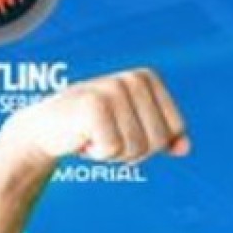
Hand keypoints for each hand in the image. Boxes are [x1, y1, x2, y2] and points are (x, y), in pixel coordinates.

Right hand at [0, 68, 189, 164]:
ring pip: (137, 148)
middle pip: (159, 141)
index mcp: (147, 78)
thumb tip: (185, 148)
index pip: (175, 129)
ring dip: (115, 153)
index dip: (152, 142)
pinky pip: (114, 150)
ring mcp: (113, 90)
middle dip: (134, 150)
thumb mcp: (134, 129)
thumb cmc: (94, 128)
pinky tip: (83, 138)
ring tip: (95, 135)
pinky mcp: (94, 107)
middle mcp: (132, 79)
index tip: (126, 129)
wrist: (46, 129)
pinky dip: (98, 154)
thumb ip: (164, 136)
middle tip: (108, 135)